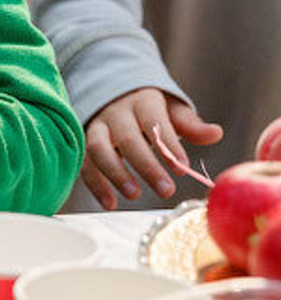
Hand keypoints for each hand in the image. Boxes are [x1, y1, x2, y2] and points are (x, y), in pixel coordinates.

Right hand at [82, 86, 222, 209]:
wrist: (114, 96)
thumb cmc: (151, 110)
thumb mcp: (172, 111)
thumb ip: (191, 125)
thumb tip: (216, 133)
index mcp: (141, 101)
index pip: (153, 120)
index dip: (167, 143)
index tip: (182, 167)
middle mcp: (115, 113)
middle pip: (127, 137)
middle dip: (146, 165)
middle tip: (166, 190)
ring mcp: (96, 127)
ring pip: (98, 147)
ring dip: (115, 173)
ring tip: (135, 195)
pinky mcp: (84, 143)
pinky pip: (85, 162)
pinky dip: (95, 184)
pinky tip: (111, 203)